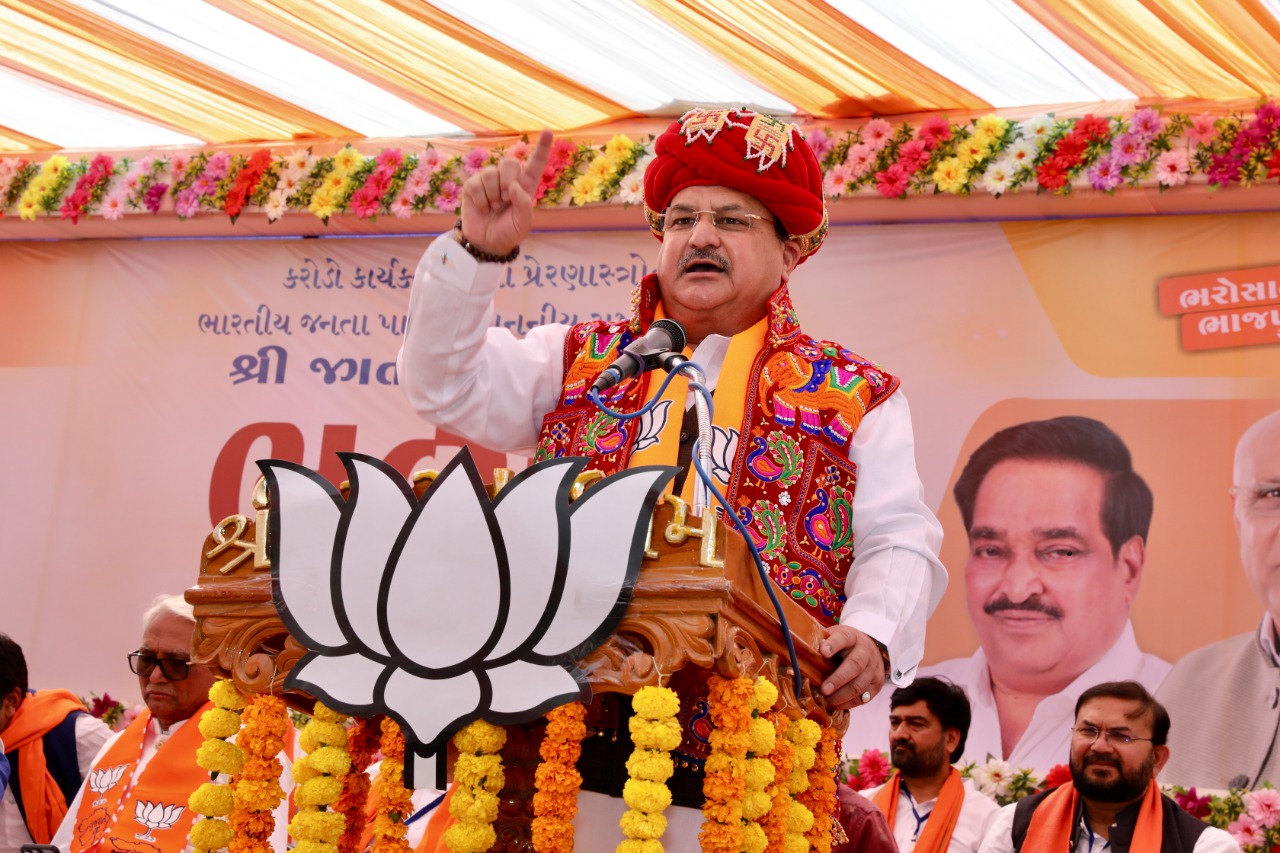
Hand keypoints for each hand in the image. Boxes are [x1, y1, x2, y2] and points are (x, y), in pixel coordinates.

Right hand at [459, 129, 552, 255]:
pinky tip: (483, 208)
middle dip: (507, 182)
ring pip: (491, 173)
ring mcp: (489, 180)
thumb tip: (513, 185)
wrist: (488, 243)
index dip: (542, 148)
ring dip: (493, 195)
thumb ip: (523, 204)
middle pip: (509, 162)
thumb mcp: (524, 222)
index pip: (535, 164)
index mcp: (525, 185)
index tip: (548, 131)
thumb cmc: (510, 231)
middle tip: (505, 201)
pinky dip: (480, 200)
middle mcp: (507, 179)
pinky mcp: (473, 186)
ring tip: (494, 207)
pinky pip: (476, 184)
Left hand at [819, 625, 885, 711]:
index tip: (823, 651)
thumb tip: (798, 648)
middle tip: (824, 690)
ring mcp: (874, 669)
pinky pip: (863, 697)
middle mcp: (866, 652)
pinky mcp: (876, 685)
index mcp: (852, 636)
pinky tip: (836, 705)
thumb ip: (822, 641)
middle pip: (855, 665)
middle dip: (838, 679)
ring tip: (827, 701)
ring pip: (859, 685)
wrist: (871, 650)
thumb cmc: (845, 645)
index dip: (833, 644)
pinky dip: (848, 704)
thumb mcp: (835, 636)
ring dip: (841, 696)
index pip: (843, 638)